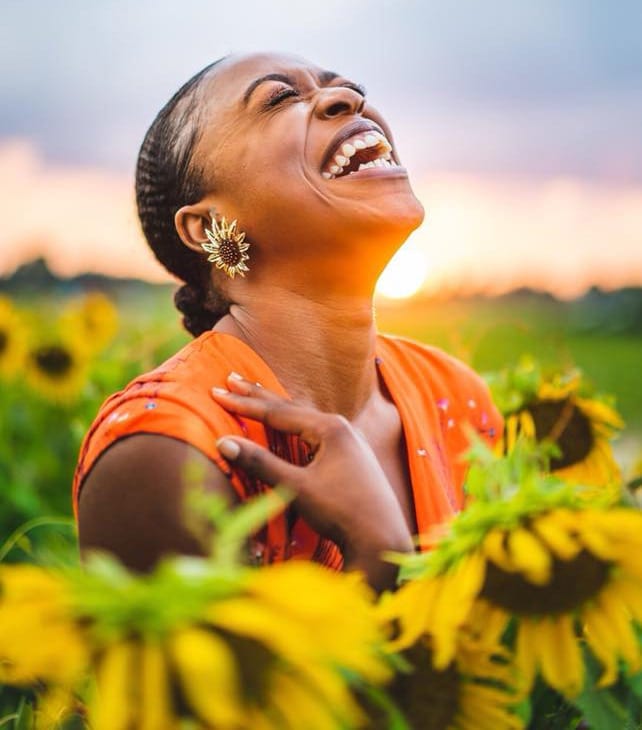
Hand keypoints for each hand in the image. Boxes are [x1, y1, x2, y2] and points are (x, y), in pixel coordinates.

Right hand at [211, 373, 412, 589]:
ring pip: (304, 419)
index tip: (218, 392)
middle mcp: (341, 427)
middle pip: (291, 408)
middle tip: (231, 378)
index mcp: (330, 428)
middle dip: (258, 395)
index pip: (278, 412)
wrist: (382, 538)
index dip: (245, 404)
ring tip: (254, 394)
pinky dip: (293, 425)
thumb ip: (261, 463)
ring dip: (276, 409)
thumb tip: (224, 443)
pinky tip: (288, 425)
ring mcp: (349, 440)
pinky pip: (314, 432)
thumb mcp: (297, 488)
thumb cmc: (341, 512)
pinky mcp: (351, 455)